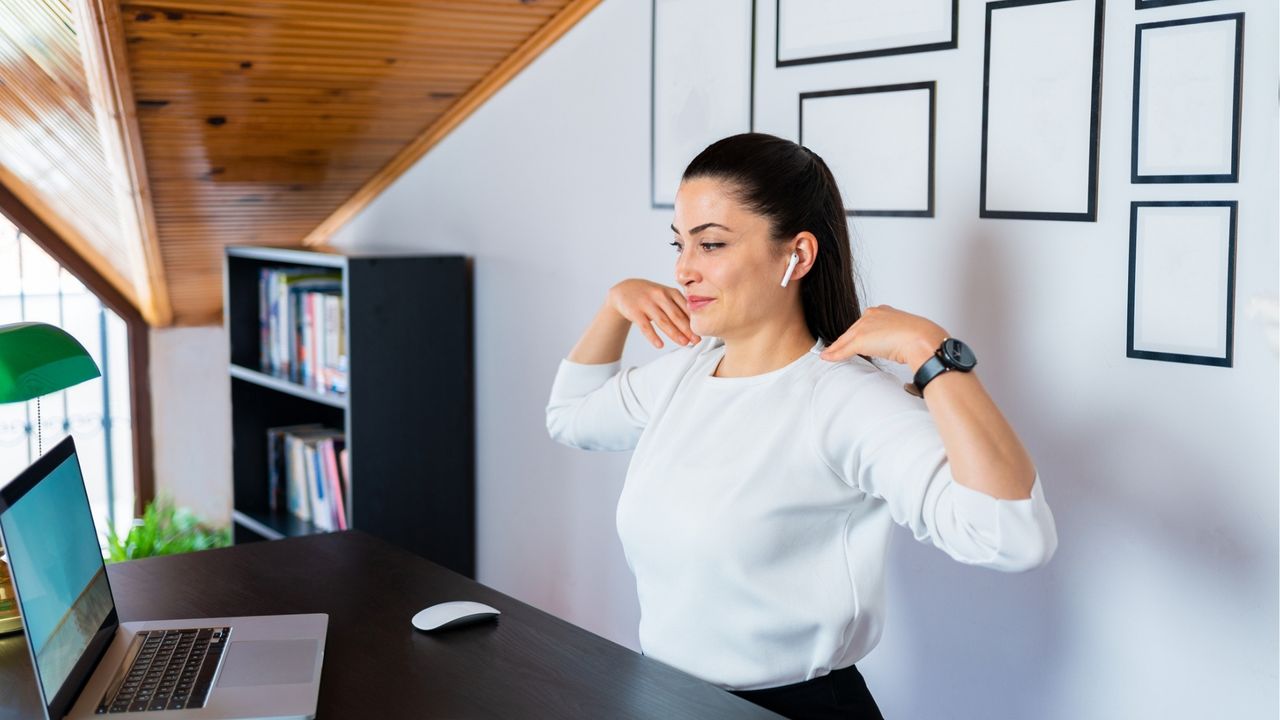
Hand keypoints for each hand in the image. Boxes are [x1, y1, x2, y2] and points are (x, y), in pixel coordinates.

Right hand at [607, 279, 700, 348]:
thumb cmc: (651, 296)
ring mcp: (646, 303)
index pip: (685, 307)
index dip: (694, 321)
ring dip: (675, 333)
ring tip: (684, 343)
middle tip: (697, 340)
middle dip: (688, 329)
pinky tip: (660, 345)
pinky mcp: (635, 311)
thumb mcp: (666, 295)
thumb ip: (679, 306)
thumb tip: (696, 323)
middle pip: (676, 315)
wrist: (625, 290)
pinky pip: (645, 327)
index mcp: (670, 292)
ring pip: (663, 321)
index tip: (702, 332)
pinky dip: (653, 336)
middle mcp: (659, 295)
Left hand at [818, 304, 947, 369]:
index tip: (851, 341)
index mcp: (884, 311)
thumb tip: (897, 348)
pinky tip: (826, 358)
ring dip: (836, 349)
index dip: (857, 334)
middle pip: (852, 331)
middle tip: (835, 350)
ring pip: (846, 340)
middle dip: (843, 341)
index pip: (864, 324)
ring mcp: (865, 326)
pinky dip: (834, 354)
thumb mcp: (907, 333)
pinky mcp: (860, 339)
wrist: (922, 339)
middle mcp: (872, 315)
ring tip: (828, 355)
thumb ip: (897, 336)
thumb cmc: (921, 338)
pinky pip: (843, 349)